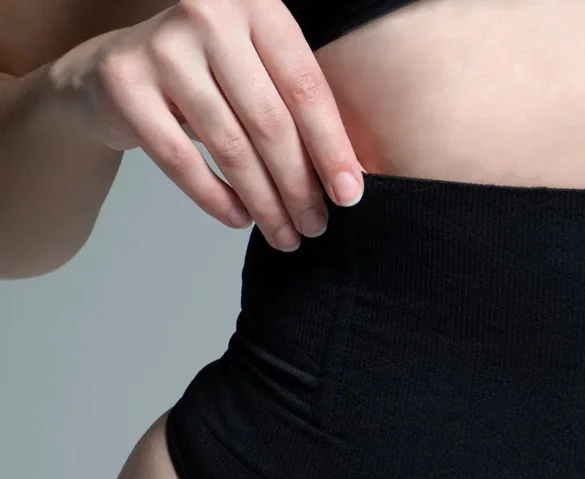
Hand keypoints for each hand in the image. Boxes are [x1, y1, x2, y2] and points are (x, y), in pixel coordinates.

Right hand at [48, 0, 364, 250]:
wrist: (116, 72)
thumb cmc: (210, 77)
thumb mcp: (261, 75)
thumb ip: (302, 112)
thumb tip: (352, 180)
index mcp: (256, 5)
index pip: (305, 88)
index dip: (331, 148)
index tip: (350, 196)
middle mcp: (208, 15)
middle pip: (270, 122)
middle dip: (298, 186)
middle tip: (315, 227)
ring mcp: (163, 48)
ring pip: (230, 147)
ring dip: (264, 203)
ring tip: (285, 235)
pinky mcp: (126, 85)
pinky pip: (182, 160)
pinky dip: (217, 199)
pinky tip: (241, 219)